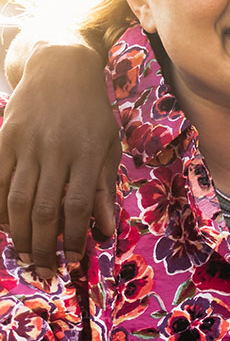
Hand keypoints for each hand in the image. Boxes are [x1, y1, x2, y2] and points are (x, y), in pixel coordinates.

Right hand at [0, 44, 119, 276]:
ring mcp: (26, 145)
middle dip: (43, 244)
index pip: (78, 204)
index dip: (75, 237)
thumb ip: (105, 188)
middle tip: (44, 269)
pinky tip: (4, 226)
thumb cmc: (91, 113)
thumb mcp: (108, 146)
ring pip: (17, 198)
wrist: (59, 70)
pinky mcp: (4, 139)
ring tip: (24, 255)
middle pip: (44, 208)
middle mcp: (55, 151)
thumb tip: (106, 229)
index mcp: (87, 153)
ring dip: (20, 233)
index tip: (75, 261)